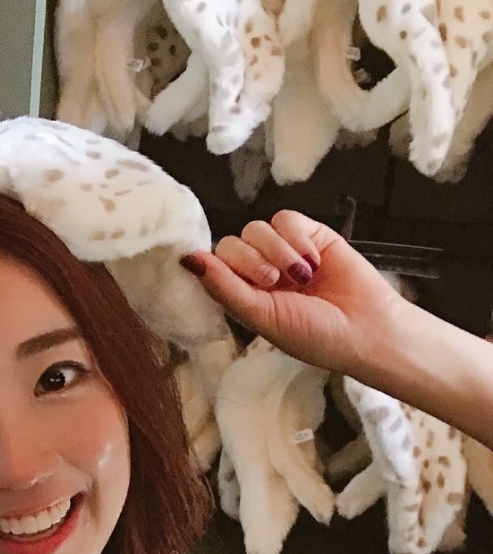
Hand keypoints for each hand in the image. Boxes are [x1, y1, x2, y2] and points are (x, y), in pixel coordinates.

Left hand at [181, 210, 406, 375]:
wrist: (366, 329)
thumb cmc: (313, 335)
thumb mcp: (261, 316)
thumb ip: (223, 286)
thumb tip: (187, 259)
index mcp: (242, 294)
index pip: (212, 264)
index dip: (223, 268)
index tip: (247, 284)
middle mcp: (258, 270)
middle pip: (231, 242)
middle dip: (251, 262)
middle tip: (275, 282)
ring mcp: (282, 251)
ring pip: (256, 228)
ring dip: (277, 252)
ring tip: (301, 276)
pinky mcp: (310, 233)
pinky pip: (285, 218)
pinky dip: (297, 238)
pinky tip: (313, 261)